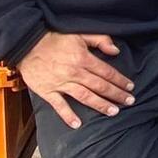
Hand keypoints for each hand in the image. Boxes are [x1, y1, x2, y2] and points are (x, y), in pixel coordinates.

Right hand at [18, 32, 134, 128]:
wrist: (26, 43)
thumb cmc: (54, 38)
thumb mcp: (79, 33)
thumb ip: (100, 40)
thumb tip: (116, 51)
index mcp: (83, 58)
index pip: (107, 72)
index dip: (120, 80)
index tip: (130, 87)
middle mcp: (74, 72)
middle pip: (100, 86)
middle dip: (116, 94)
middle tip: (129, 102)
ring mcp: (60, 83)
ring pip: (84, 96)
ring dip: (100, 105)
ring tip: (113, 112)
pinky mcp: (47, 91)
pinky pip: (58, 105)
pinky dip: (67, 115)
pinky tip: (77, 124)